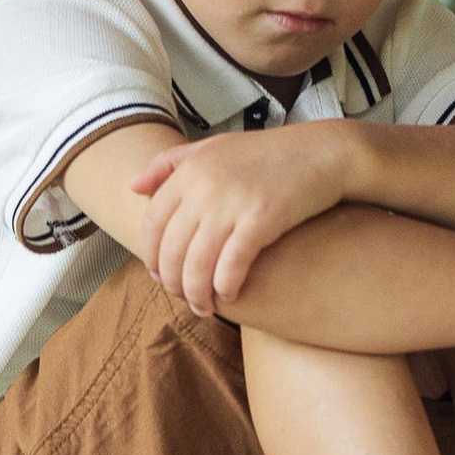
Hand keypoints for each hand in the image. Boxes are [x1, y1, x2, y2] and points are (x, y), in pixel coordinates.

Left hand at [128, 124, 351, 316]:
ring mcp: (232, 202)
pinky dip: (226, 286)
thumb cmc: (268, 154)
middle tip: (183, 298)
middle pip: (171, 249)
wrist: (322, 152)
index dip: (151, 256)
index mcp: (190, 169)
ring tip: (204, 307)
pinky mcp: (261, 219)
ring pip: (197, 264)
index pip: (152, 224)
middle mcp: (204, 185)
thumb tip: (132, 186)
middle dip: (173, 283)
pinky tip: (230, 295)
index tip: (159, 276)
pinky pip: (231, 265)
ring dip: (197, 294)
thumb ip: (170, 164)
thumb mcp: (213, 147)